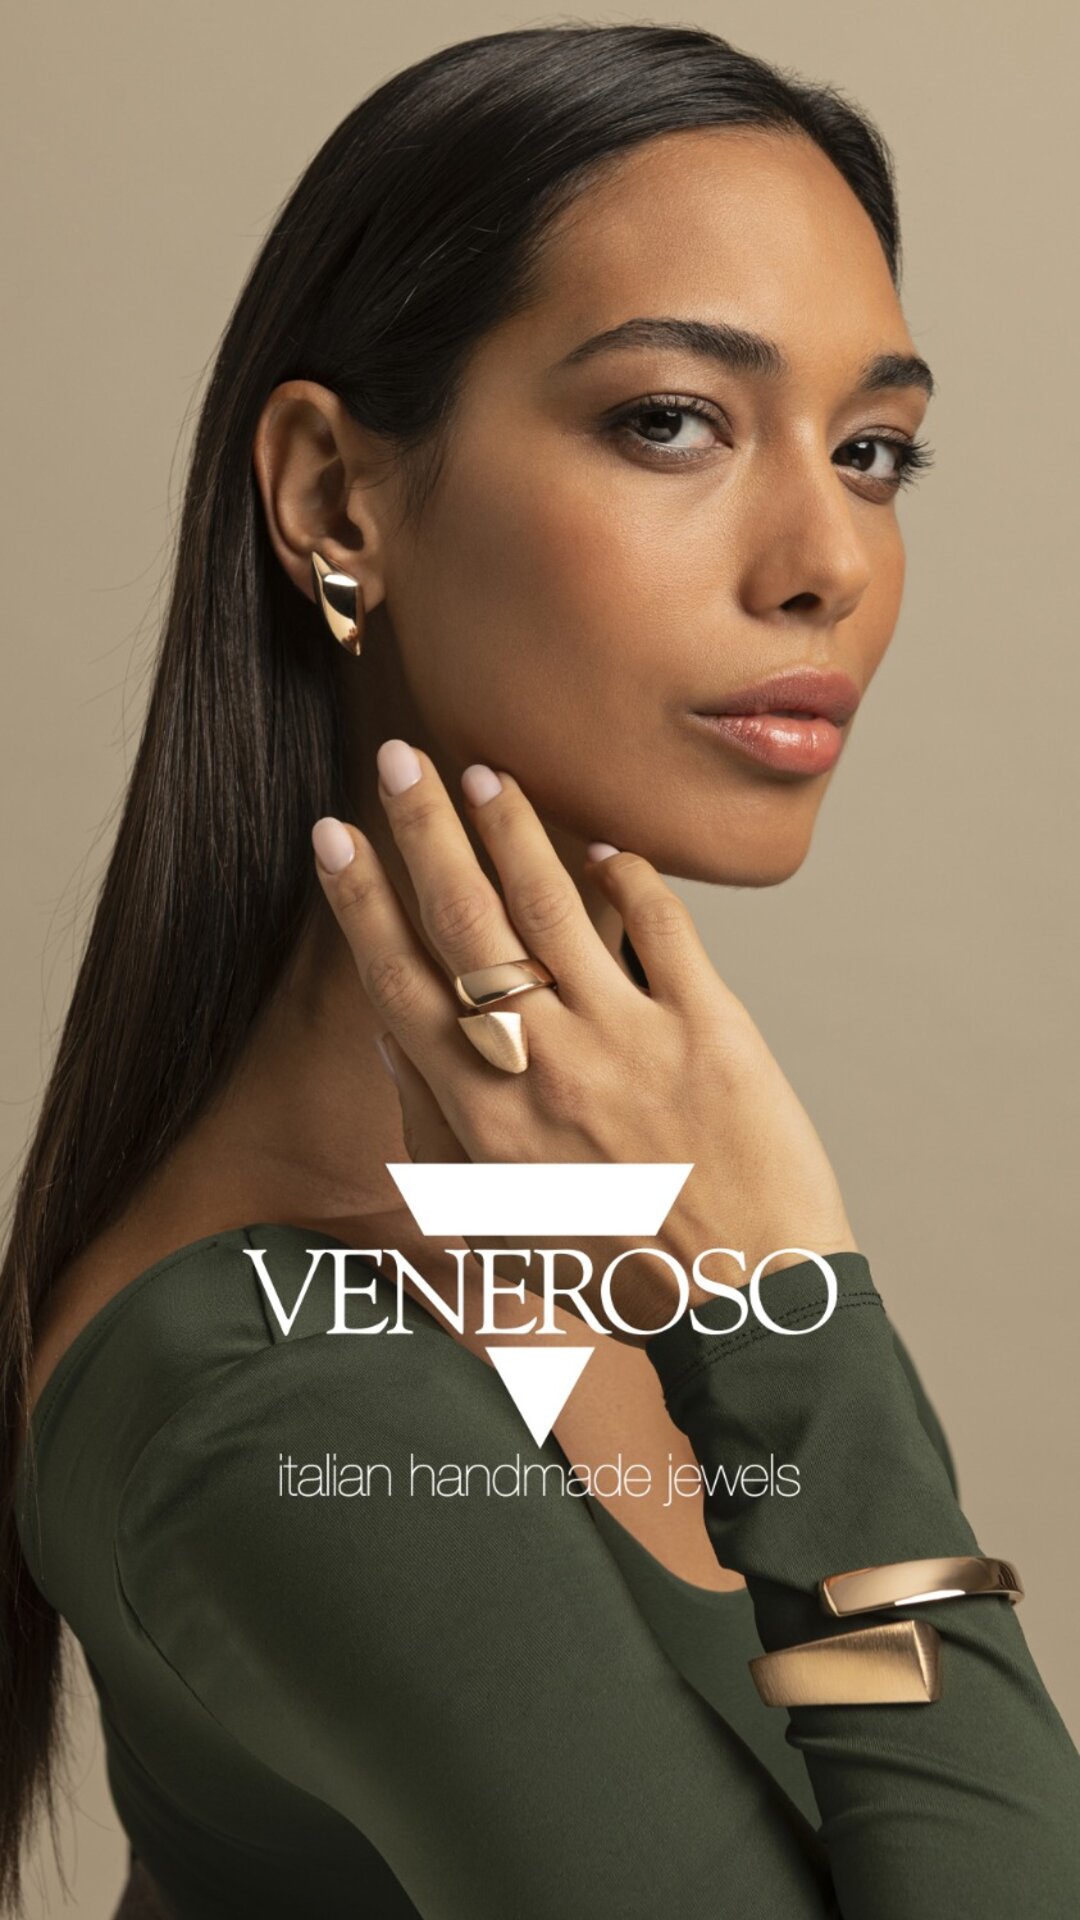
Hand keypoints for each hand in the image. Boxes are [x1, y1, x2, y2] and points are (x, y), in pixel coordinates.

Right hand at [312, 740, 857, 1343]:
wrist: (749, 1307)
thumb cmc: (617, 1275)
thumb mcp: (494, 1227)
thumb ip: (432, 1134)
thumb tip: (388, 1039)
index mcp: (484, 1115)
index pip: (402, 983)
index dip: (361, 903)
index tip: (333, 834)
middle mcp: (543, 1064)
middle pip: (467, 923)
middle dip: (424, 831)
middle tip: (400, 757)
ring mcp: (629, 1040)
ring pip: (554, 907)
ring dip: (515, 831)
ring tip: (487, 774)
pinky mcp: (709, 1029)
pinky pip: (662, 929)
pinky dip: (631, 879)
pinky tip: (606, 847)